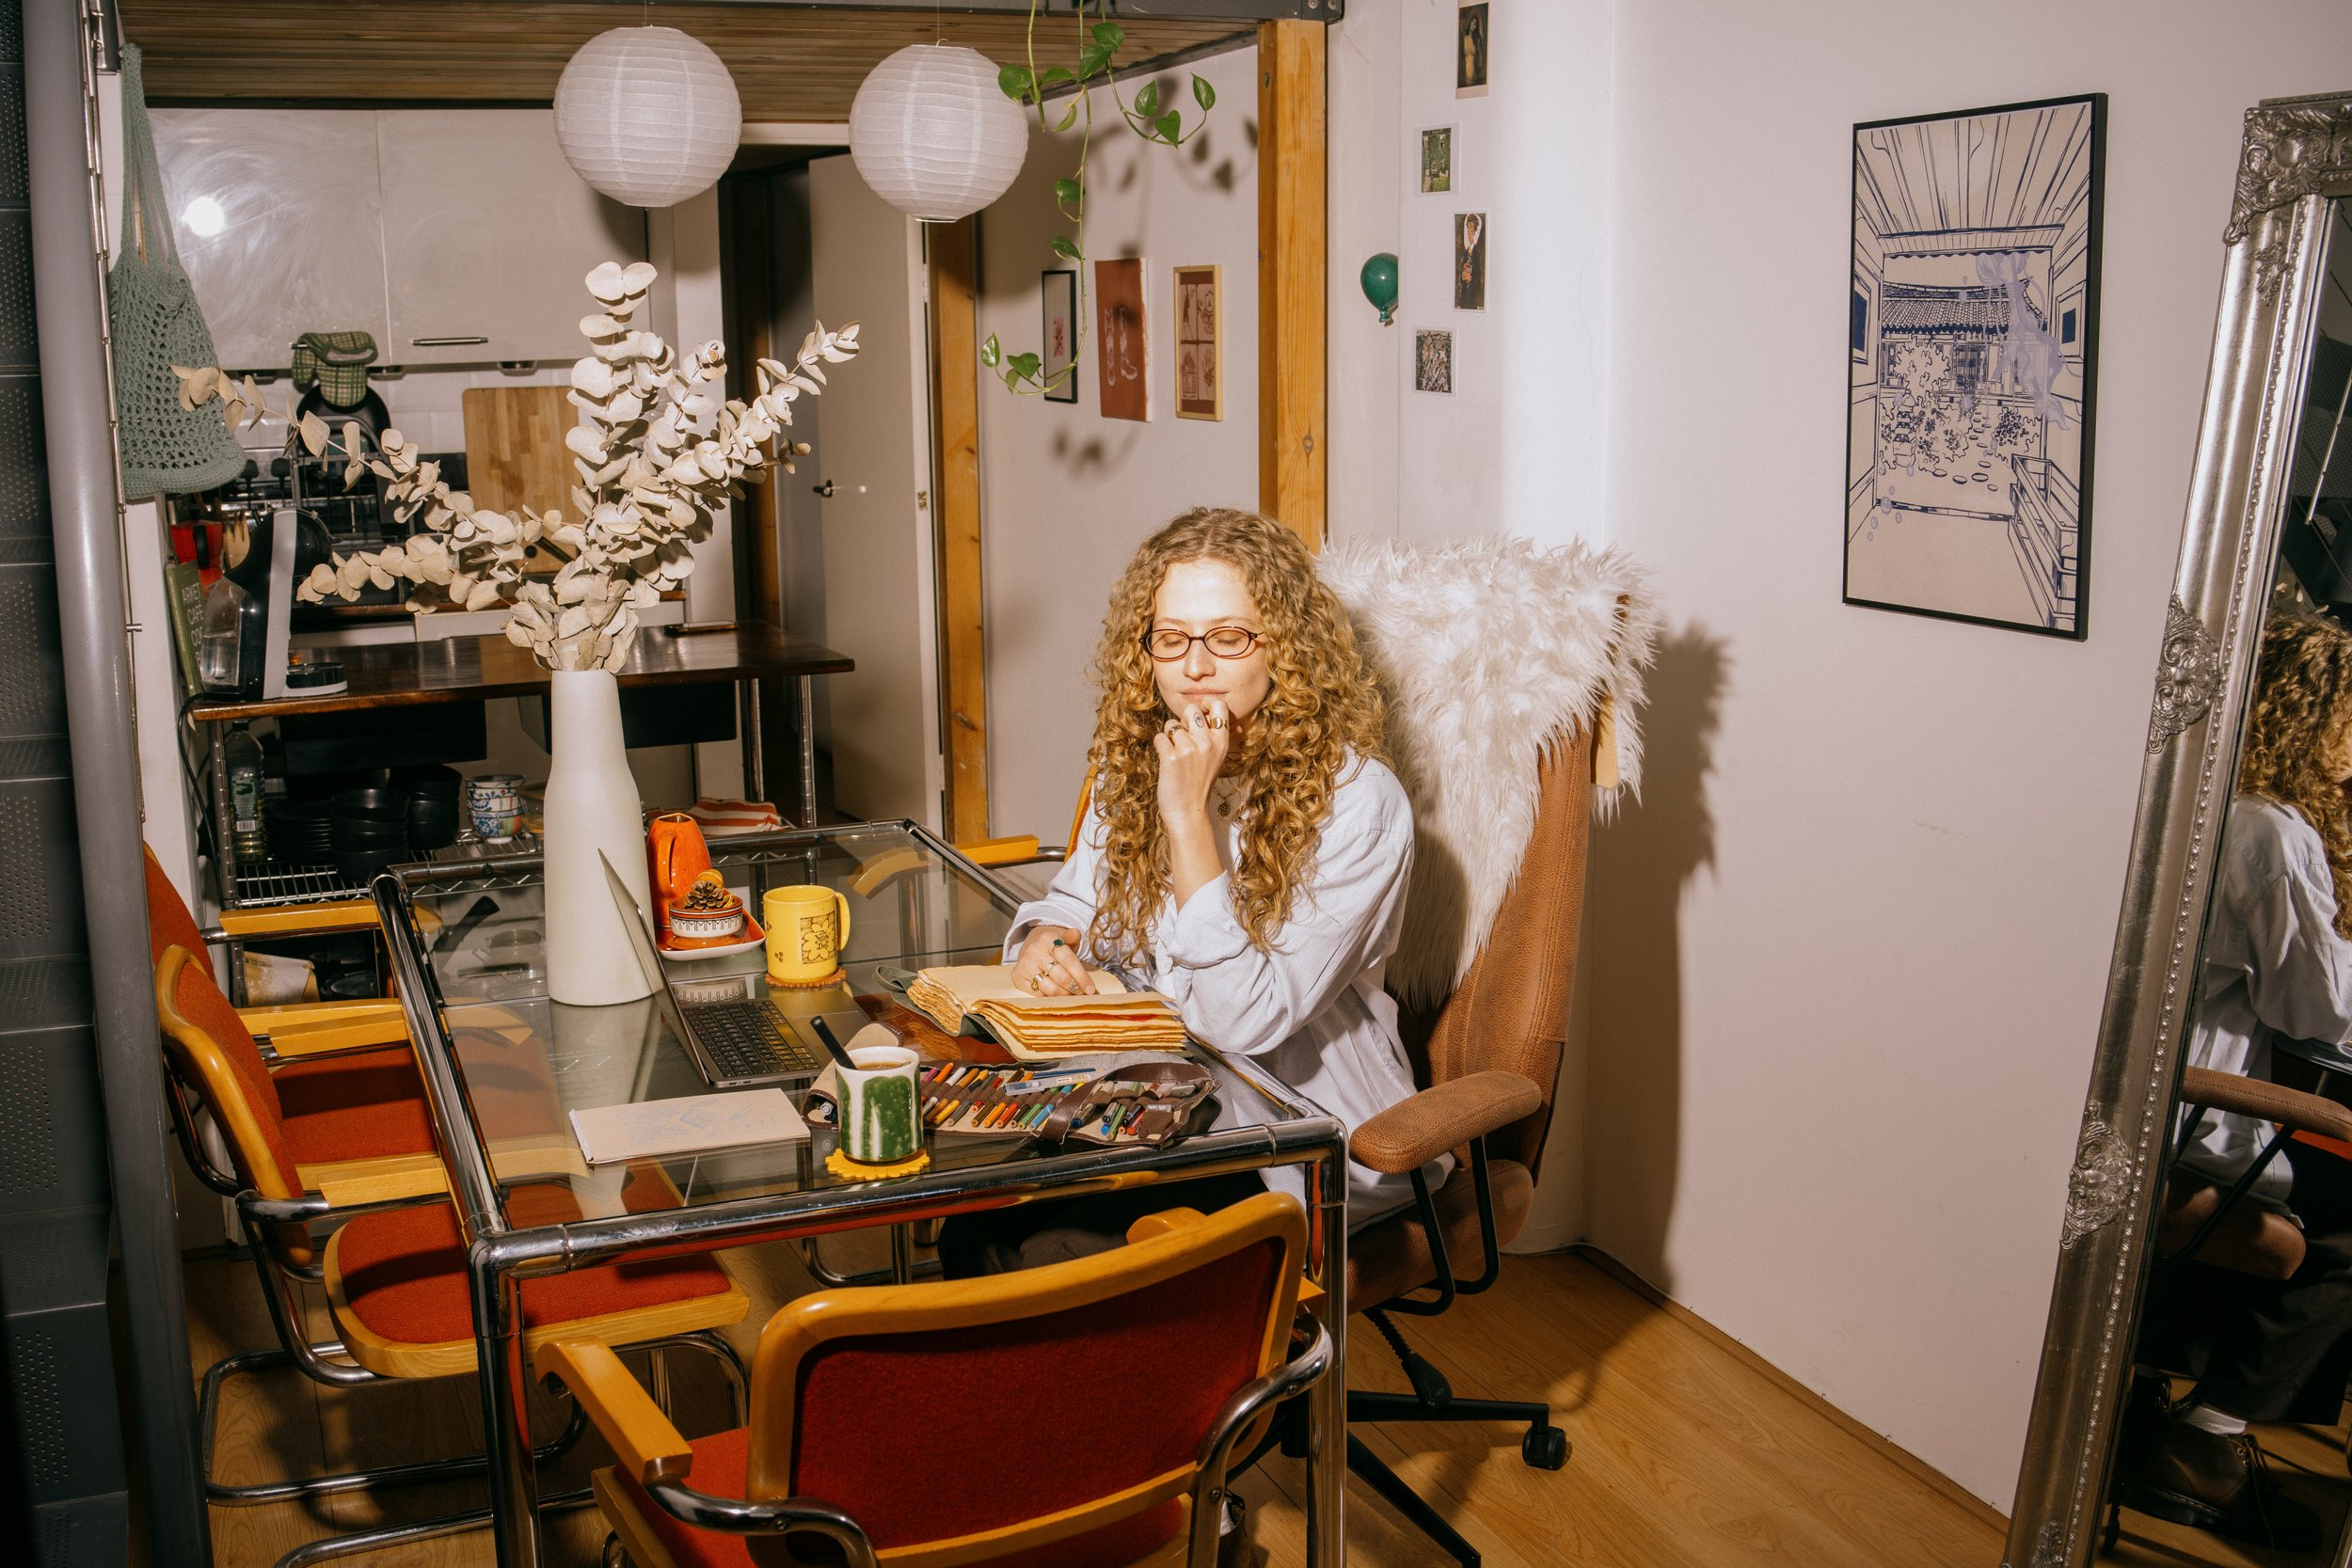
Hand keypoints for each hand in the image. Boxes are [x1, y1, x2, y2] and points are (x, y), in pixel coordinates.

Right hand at [1011, 926, 1093, 995]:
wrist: (1031, 946)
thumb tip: (1076, 933)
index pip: (1068, 960)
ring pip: (1050, 988)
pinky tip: (1058, 995)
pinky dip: (1050, 997)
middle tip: (1082, 993)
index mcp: (1047, 939)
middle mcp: (1034, 951)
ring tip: (1072, 994)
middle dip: (1075, 987)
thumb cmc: (1053, 946)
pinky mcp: (1017, 977)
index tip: (1090, 989)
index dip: (1081, 976)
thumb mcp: (1064, 938)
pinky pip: (1038, 994)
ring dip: (1064, 994)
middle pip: (1060, 976)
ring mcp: (1024, 965)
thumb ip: (1072, 937)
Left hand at [1154, 698, 1230, 841]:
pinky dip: (1160, 747)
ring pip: (1171, 725)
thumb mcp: (1215, 757)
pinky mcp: (1171, 757)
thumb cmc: (1198, 782)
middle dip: (1183, 720)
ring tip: (1177, 756)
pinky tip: (1168, 761)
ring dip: (1169, 738)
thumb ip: (1211, 734)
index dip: (1205, 705)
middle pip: (1191, 709)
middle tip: (1184, 740)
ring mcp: (1189, 750)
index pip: (1218, 705)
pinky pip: (1159, 738)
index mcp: (1222, 741)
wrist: (1188, 811)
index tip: (1199, 717)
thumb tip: (1202, 708)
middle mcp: (1208, 742)